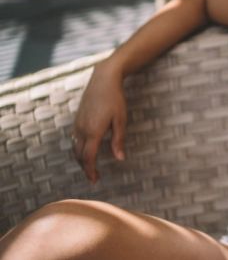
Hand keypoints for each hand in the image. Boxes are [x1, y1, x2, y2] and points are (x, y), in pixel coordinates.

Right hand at [72, 60, 126, 182]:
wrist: (103, 80)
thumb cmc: (115, 99)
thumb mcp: (121, 120)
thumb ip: (118, 140)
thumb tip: (120, 158)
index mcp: (93, 131)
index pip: (89, 157)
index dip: (91, 171)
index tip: (95, 180)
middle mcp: (82, 129)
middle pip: (79, 156)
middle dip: (86, 168)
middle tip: (94, 178)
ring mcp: (77, 124)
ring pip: (75, 148)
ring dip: (81, 160)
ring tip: (90, 167)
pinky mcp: (76, 119)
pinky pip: (74, 139)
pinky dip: (78, 149)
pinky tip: (86, 151)